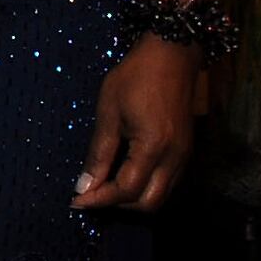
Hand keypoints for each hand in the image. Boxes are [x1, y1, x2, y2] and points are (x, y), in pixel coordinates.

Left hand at [77, 36, 198, 211]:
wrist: (171, 56)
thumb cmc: (135, 78)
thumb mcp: (109, 112)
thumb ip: (99, 153)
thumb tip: (84, 185)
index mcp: (154, 147)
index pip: (127, 190)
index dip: (100, 200)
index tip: (76, 201)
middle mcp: (175, 158)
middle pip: (149, 203)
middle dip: (118, 205)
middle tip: (89, 195)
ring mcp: (184, 156)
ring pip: (161, 195)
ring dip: (132, 198)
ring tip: (102, 187)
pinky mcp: (185, 151)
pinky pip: (166, 181)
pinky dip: (144, 186)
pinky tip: (121, 174)